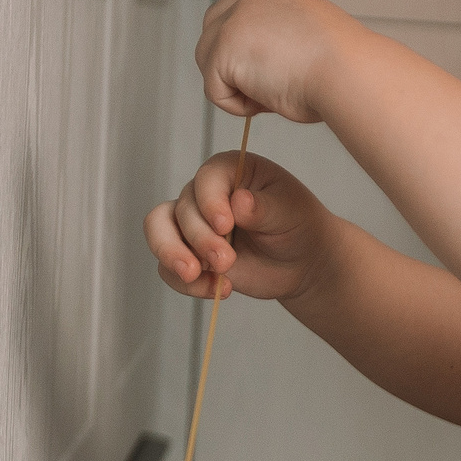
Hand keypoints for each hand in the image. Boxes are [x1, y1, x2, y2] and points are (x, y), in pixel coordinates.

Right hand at [143, 151, 332, 300]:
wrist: (301, 260)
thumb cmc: (298, 224)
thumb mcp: (290, 212)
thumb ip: (264, 208)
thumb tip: (238, 203)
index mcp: (230, 171)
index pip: (206, 179)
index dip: (210, 202)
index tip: (225, 225)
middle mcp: (204, 194)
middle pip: (181, 209)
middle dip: (200, 239)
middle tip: (226, 262)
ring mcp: (192, 224)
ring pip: (158, 230)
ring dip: (173, 255)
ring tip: (195, 275)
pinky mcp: (188, 254)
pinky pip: (167, 266)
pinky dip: (185, 282)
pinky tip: (216, 289)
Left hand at [195, 0, 363, 123]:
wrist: (349, 73)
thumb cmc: (344, 69)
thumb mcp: (312, 43)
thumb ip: (283, 44)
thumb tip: (266, 71)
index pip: (234, 15)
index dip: (241, 50)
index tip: (265, 75)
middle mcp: (251, 1)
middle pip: (211, 34)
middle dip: (227, 67)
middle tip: (264, 91)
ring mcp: (233, 23)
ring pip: (208, 64)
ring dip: (236, 88)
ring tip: (272, 96)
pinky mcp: (222, 50)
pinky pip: (214, 91)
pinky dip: (238, 106)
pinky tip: (268, 102)